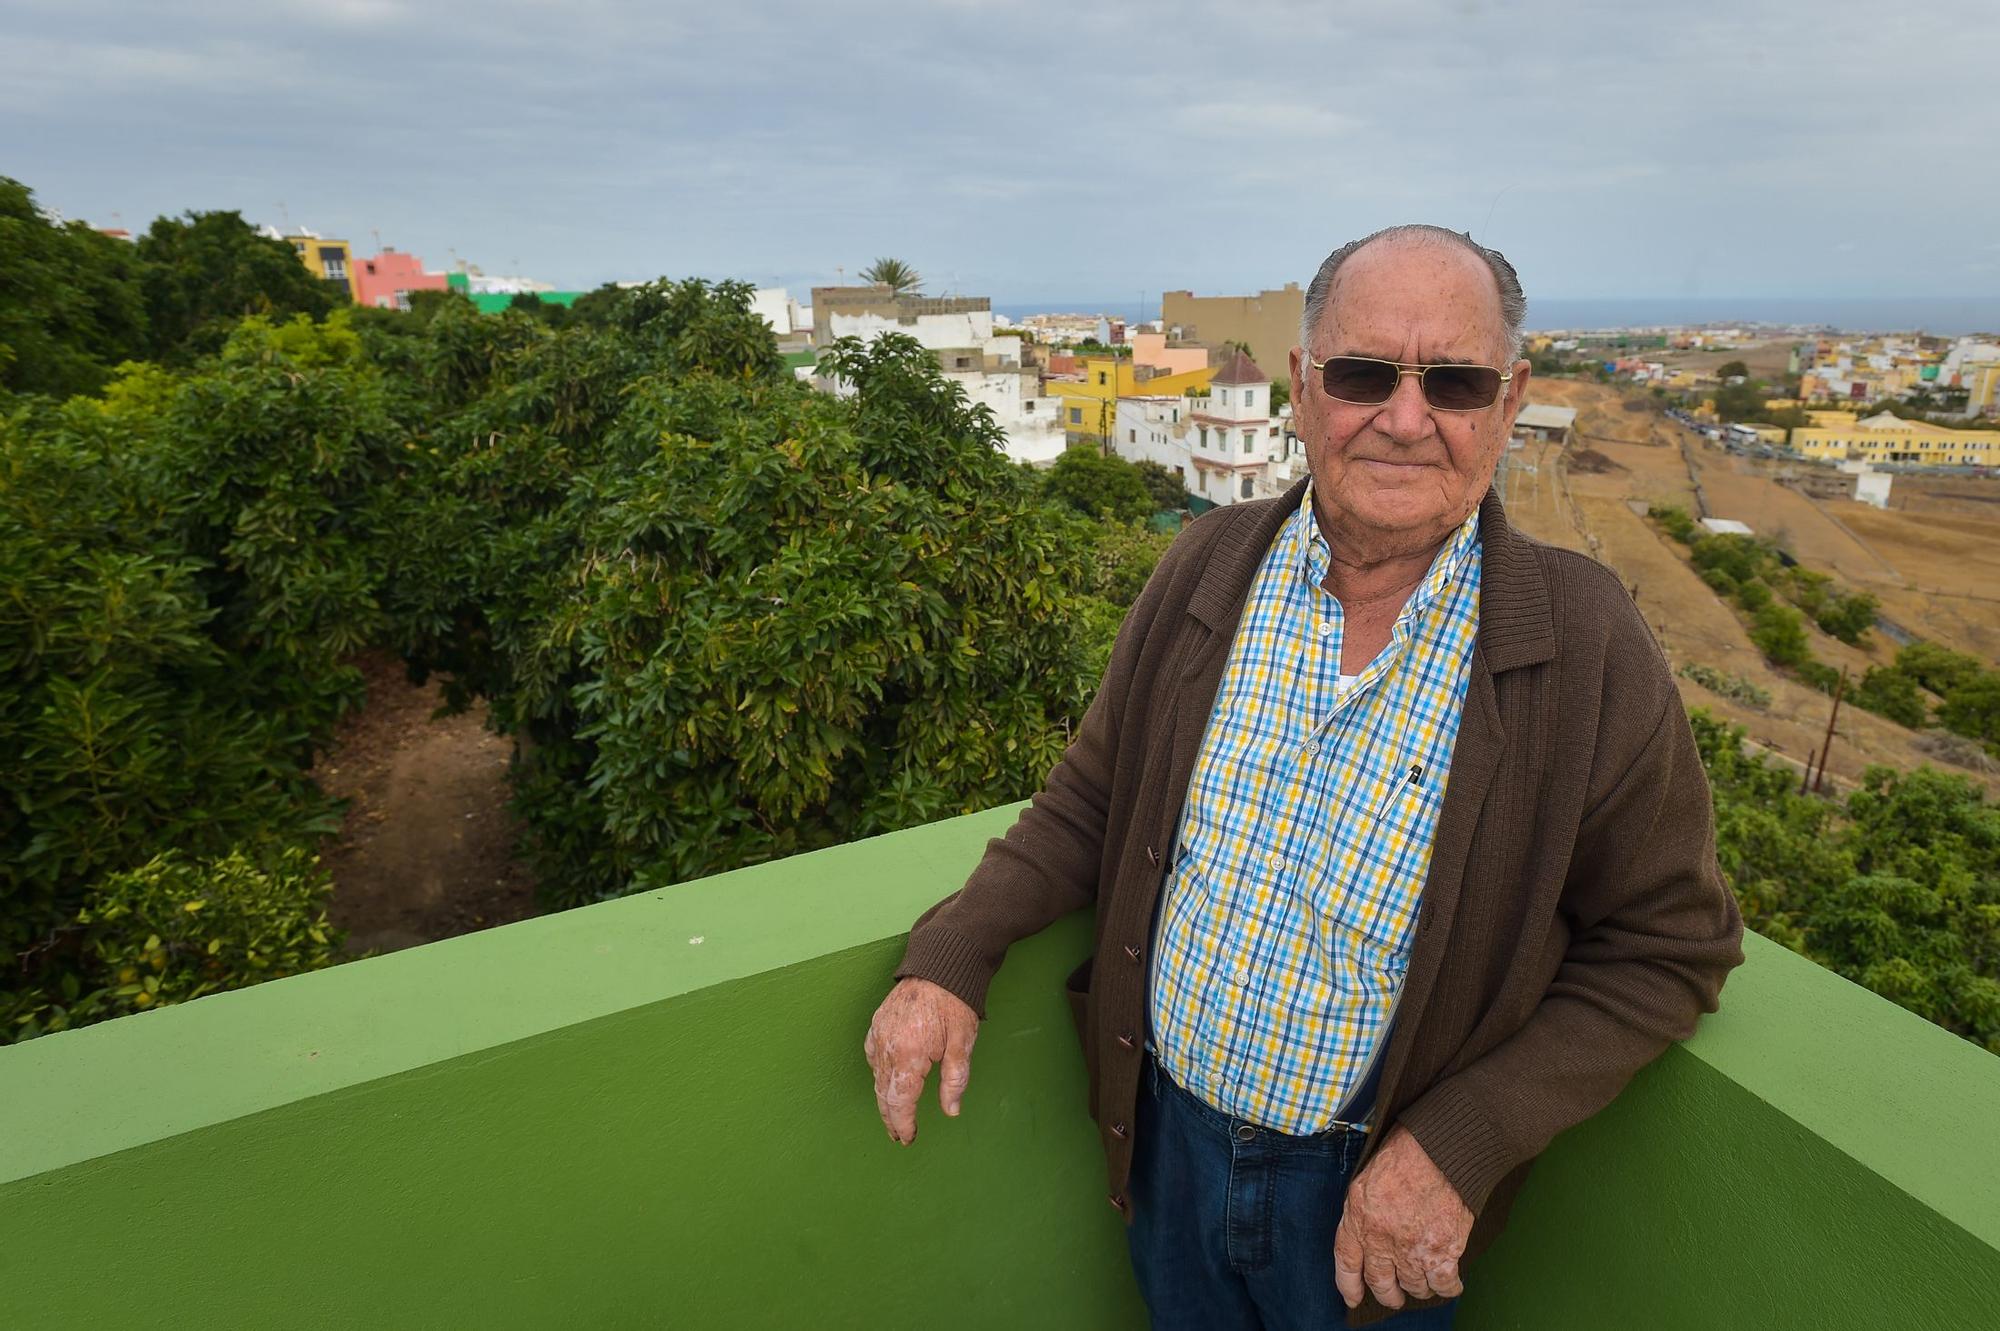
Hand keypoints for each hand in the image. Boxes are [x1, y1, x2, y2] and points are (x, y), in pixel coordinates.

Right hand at [863, 977, 978, 1144]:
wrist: (940, 964)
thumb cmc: (955, 1002)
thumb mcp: (962, 1043)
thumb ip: (954, 1080)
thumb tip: (951, 1110)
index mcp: (909, 1055)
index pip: (900, 1101)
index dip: (903, 1124)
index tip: (908, 1138)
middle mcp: (887, 1047)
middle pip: (883, 1093)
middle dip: (891, 1117)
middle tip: (899, 1135)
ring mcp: (879, 1033)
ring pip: (876, 1076)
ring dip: (883, 1098)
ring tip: (893, 1114)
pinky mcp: (877, 1022)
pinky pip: (872, 1055)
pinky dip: (877, 1072)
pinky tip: (885, 1078)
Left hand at [1333, 1126, 1473, 1309]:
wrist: (1440, 1150)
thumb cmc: (1405, 1155)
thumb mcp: (1366, 1180)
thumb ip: (1363, 1212)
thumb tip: (1368, 1235)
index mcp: (1358, 1219)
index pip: (1346, 1263)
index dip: (1349, 1285)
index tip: (1353, 1297)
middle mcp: (1381, 1240)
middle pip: (1381, 1283)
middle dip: (1388, 1294)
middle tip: (1394, 1296)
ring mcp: (1412, 1249)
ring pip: (1414, 1286)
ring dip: (1419, 1287)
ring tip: (1423, 1281)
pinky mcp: (1443, 1252)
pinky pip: (1444, 1285)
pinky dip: (1447, 1287)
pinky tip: (1449, 1281)